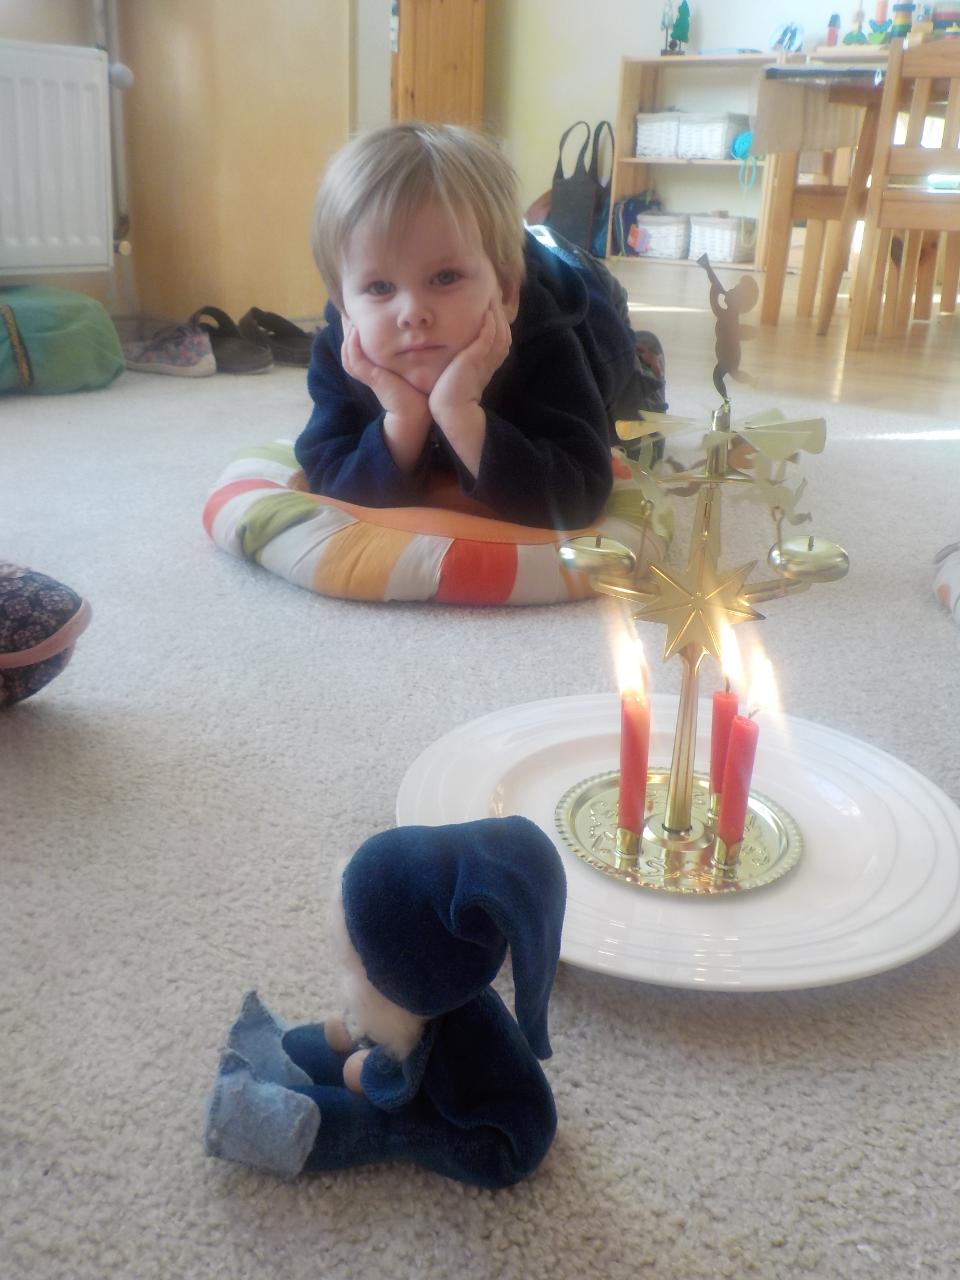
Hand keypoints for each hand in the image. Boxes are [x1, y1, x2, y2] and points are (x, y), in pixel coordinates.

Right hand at [341, 321, 429, 429]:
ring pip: (349, 355)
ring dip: (347, 337)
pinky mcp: (373, 378)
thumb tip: (416, 337)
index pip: (357, 351)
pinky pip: (356, 361)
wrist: (418, 411)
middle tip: (346, 313)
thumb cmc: (418, 390)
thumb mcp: (410, 368)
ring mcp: (369, 376)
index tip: (355, 317)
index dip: (353, 336)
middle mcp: (369, 373)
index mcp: (374, 371)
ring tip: (348, 319)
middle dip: (346, 332)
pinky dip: (353, 346)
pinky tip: (354, 332)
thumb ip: (408, 355)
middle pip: (349, 351)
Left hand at [428, 299, 511, 420]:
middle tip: (495, 293)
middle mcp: (490, 362)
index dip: (500, 321)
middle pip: (504, 332)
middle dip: (501, 313)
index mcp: (488, 364)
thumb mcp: (460, 372)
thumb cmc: (450, 394)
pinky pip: (487, 338)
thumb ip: (464, 359)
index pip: (501, 338)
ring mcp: (484, 361)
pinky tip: (487, 313)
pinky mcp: (474, 360)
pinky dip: (489, 325)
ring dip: (497, 314)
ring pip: (499, 333)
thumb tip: (461, 348)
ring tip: (492, 296)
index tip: (494, 305)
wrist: (450, 410)